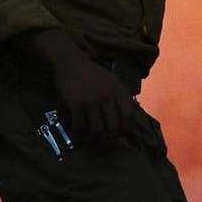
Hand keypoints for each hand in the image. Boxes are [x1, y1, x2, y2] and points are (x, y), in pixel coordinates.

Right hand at [25, 30, 147, 142]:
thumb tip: (131, 116)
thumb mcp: (113, 81)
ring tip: (93, 137)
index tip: (122, 133)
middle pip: (114, 127)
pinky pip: (80, 127)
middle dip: (111, 136)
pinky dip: (79, 133)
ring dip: (95, 137)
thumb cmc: (93, 73)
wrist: (70, 63)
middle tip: (106, 139)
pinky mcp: (75, 104)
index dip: (127, 128)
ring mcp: (90, 101)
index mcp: (118, 91)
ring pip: (97, 130)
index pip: (129, 115)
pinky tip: (79, 131)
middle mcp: (106, 97)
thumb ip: (121, 97)